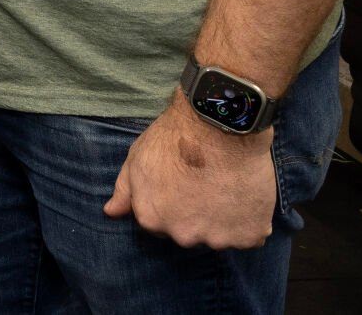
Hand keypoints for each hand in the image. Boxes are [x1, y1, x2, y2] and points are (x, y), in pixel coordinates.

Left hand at [102, 92, 276, 248]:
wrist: (218, 122)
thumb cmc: (175, 135)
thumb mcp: (137, 157)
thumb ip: (125, 190)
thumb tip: (111, 212)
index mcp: (152, 219)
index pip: (161, 222)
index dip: (173, 201)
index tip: (183, 182)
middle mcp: (182, 236)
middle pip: (191, 232)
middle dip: (197, 213)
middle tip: (206, 182)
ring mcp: (217, 238)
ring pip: (221, 235)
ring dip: (225, 218)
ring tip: (226, 183)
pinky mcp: (248, 235)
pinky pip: (250, 235)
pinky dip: (250, 219)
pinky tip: (244, 192)